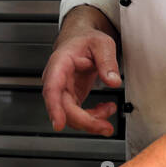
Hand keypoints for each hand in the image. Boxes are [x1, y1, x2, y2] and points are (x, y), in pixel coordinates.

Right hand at [42, 15, 120, 135]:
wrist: (80, 39)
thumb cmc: (86, 40)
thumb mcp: (102, 44)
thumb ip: (107, 62)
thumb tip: (113, 81)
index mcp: (60, 63)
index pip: (52, 88)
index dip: (54, 108)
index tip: (59, 124)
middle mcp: (57, 80)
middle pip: (64, 108)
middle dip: (85, 121)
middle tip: (105, 127)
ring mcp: (63, 91)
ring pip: (71, 116)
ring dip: (91, 121)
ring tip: (109, 109)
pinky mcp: (71, 98)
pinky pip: (78, 115)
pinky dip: (93, 117)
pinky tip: (104, 109)